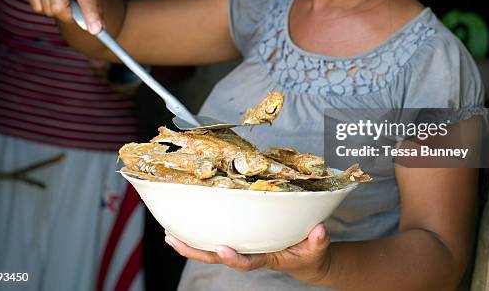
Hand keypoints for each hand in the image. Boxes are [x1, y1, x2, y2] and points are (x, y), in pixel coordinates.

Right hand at [27, 0, 102, 33]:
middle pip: (58, 9)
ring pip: (48, 10)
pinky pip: (38, 8)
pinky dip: (47, 8)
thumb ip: (96, 10)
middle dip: (69, 16)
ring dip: (58, 11)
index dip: (90, 15)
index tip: (95, 30)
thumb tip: (96, 30)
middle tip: (75, 10)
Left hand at [164, 224, 331, 284]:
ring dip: (190, 242)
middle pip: (218, 257)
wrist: (306, 259)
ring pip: (212, 249)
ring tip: (169, 234)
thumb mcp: (317, 248)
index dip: (234, 258)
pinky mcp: (242, 240)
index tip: (222, 249)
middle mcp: (250, 253)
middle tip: (173, 239)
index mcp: (266, 257)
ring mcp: (244, 247)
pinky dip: (200, 233)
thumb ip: (318, 240)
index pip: (247, 262)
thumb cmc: (310, 253)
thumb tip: (320, 230)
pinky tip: (184, 225)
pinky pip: (217, 237)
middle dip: (195, 250)